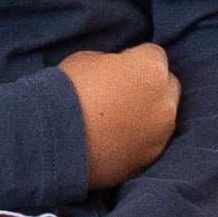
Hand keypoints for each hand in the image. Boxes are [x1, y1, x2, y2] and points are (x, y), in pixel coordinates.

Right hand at [61, 41, 180, 184]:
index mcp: (151, 69)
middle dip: (150, 87)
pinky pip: (148, 145)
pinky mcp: (148, 161)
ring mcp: (159, 135)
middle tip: (121, 94)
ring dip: (146, 116)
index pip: (153, 55)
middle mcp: (164, 102)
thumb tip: (119, 74)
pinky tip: (112, 142)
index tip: (116, 69)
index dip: (133, 59)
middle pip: (167, 87)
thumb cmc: (66, 90)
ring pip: (161, 119)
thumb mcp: (89, 59)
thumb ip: (115, 64)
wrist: (50, 138)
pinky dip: (137, 142)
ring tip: (115, 123)